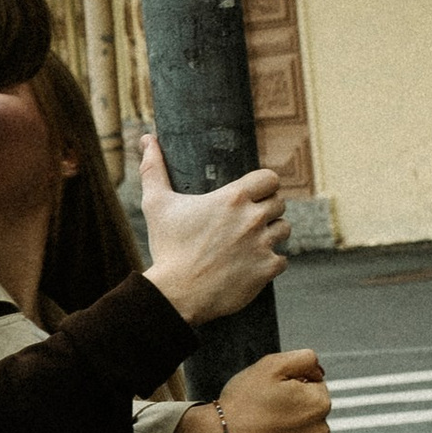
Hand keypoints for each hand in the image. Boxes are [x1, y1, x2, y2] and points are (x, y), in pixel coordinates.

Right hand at [139, 135, 290, 326]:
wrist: (176, 293)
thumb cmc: (167, 247)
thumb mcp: (157, 204)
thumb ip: (153, 169)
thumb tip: (146, 139)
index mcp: (233, 198)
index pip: (271, 178)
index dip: (264, 185)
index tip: (254, 194)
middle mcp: (253, 218)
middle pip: (279, 203)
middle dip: (267, 209)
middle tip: (249, 220)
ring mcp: (262, 245)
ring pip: (285, 230)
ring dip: (272, 234)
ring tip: (254, 241)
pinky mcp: (267, 270)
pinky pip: (283, 260)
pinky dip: (271, 263)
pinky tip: (255, 264)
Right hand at [208, 346, 330, 432]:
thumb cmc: (243, 402)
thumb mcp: (271, 365)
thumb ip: (304, 358)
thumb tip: (319, 370)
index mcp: (320, 403)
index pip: (315, 385)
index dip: (293, 384)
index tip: (273, 392)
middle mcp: (320, 431)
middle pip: (310, 411)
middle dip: (294, 407)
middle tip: (265, 409)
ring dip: (289, 429)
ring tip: (263, 427)